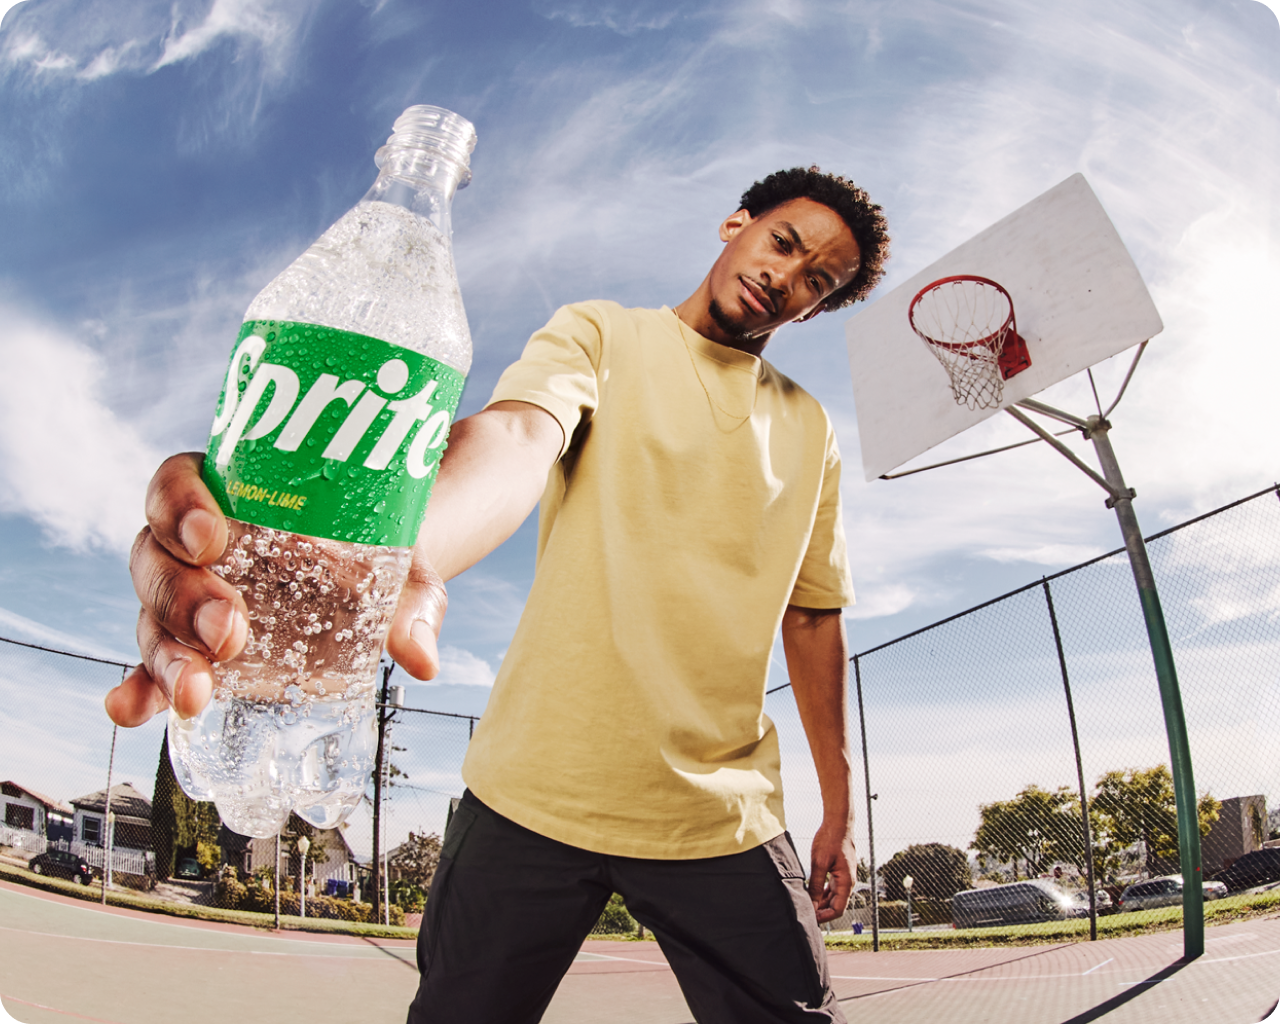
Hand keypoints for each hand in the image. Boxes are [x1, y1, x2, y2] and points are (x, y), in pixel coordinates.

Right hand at [105, 452, 448, 726]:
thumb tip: (421, 658)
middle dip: (182, 598)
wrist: (381, 582)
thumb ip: (411, 602)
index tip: (212, 537)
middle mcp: (193, 545)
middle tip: (228, 631)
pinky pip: (152, 666)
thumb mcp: (399, 567)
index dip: (180, 507)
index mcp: (229, 493)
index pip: (177, 484)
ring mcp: (187, 598)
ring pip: (151, 617)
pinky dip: (140, 690)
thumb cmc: (378, 554)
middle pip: (158, 560)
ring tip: (196, 691)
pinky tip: (135, 711)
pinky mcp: (192, 648)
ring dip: (166, 654)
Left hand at [808, 819, 855, 923]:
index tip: (811, 918)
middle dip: (822, 911)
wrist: (838, 823)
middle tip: (806, 912)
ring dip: (822, 902)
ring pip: (834, 896)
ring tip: (807, 903)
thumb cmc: (830, 840)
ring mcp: (845, 876)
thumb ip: (815, 885)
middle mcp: (848, 882)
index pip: (838, 910)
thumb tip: (812, 904)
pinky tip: (813, 893)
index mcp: (846, 882)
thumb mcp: (819, 863)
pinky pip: (833, 887)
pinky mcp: (840, 871)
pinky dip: (823, 892)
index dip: (825, 917)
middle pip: (836, 905)